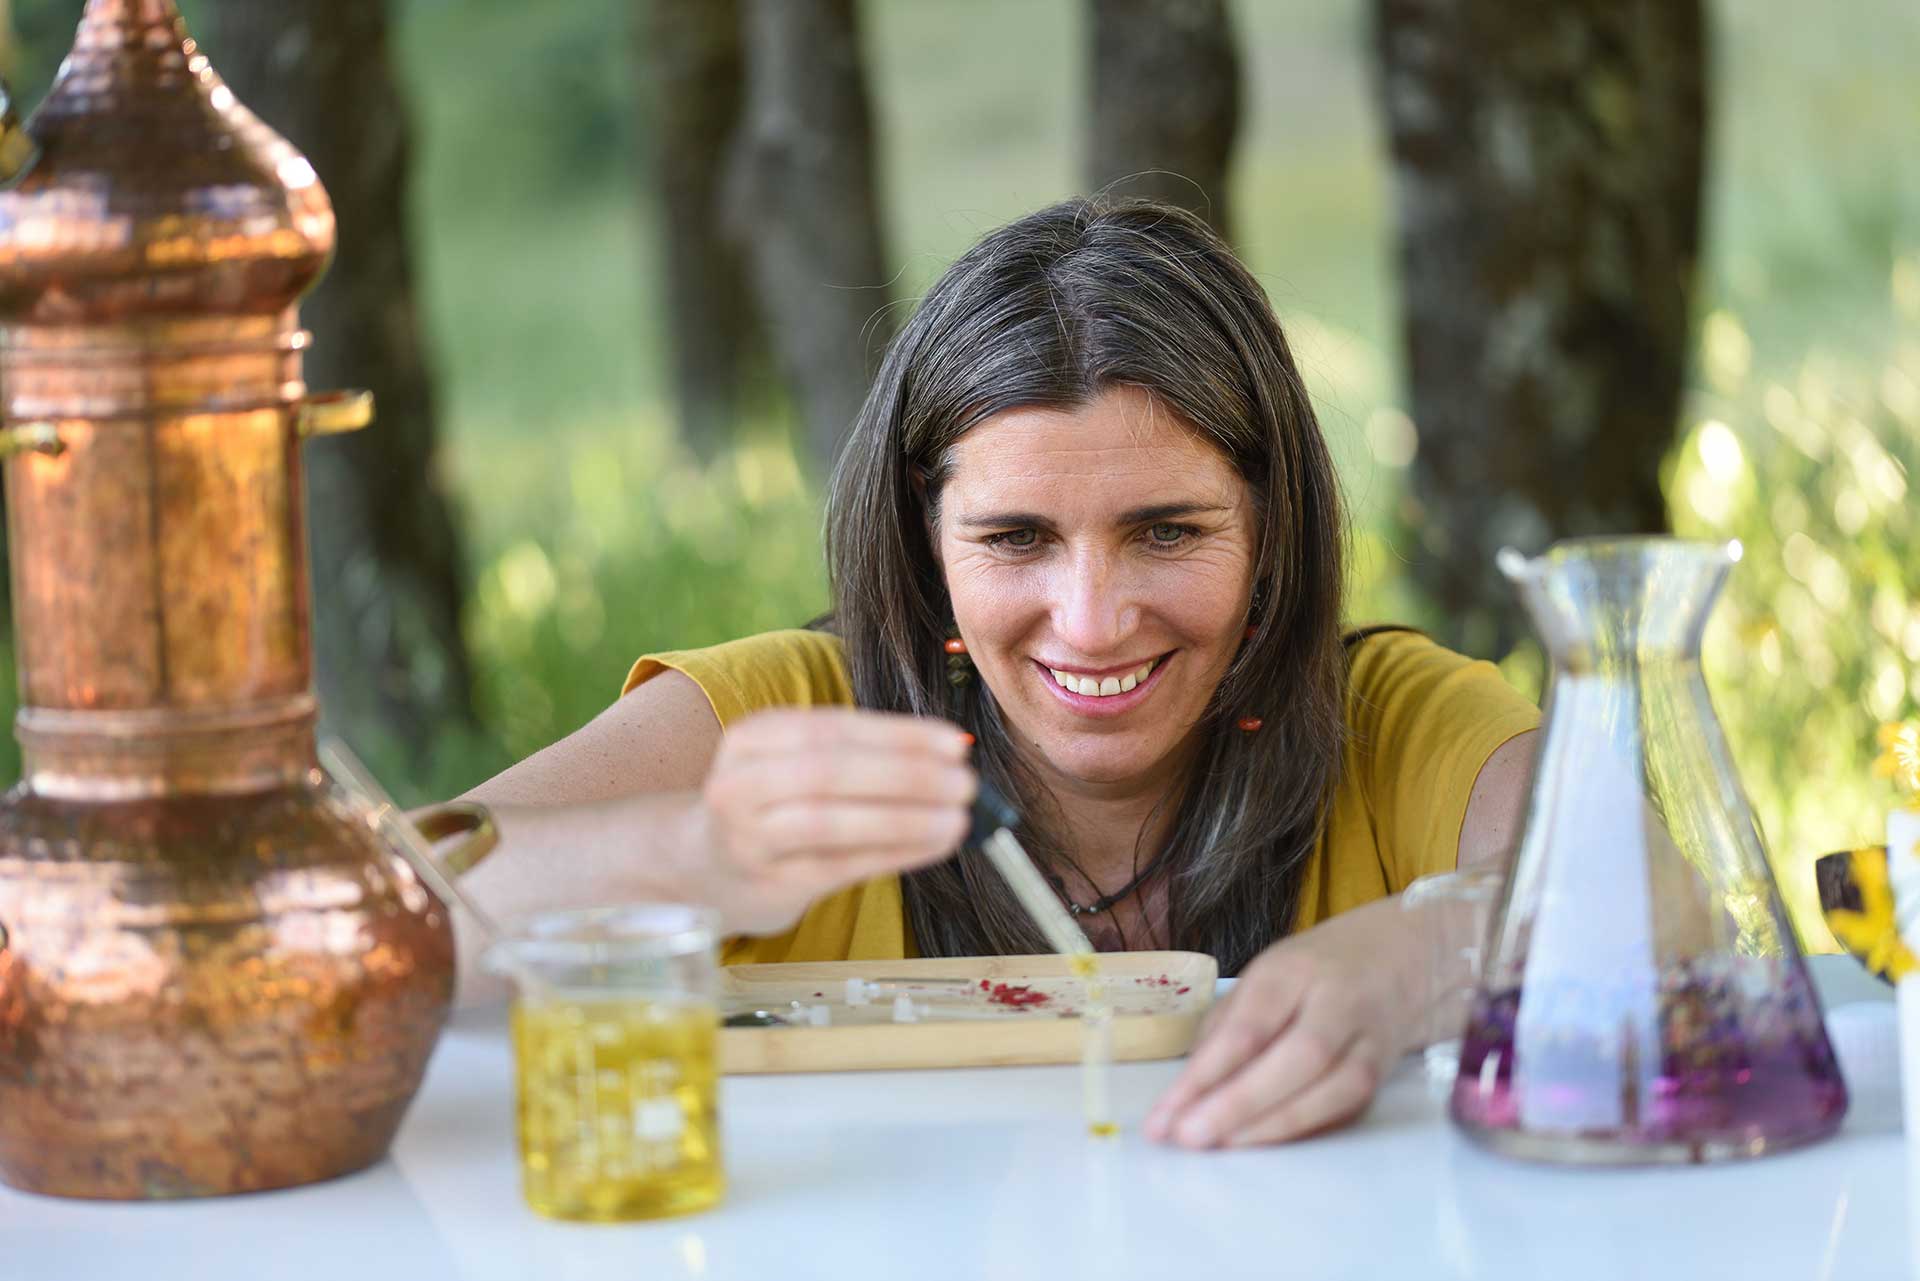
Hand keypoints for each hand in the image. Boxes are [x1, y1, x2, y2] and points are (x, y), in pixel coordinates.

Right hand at [695, 707, 975, 934]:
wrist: (705, 866)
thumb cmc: (774, 805)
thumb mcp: (795, 762)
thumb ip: (860, 753)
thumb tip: (949, 753)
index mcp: (755, 737)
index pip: (835, 728)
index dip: (899, 735)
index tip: (956, 743)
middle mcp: (741, 783)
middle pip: (829, 772)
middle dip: (906, 775)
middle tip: (965, 784)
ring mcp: (749, 836)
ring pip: (830, 822)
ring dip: (904, 819)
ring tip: (958, 819)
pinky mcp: (769, 882)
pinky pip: (840, 867)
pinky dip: (894, 854)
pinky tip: (932, 846)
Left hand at [1143, 905, 1412, 1147]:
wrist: (1394, 961)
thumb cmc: (1308, 975)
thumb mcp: (1259, 981)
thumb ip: (1222, 1030)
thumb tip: (1185, 1093)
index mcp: (1292, 970)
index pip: (1248, 1025)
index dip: (1205, 1074)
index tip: (1164, 1116)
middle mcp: (1338, 1000)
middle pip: (1298, 1057)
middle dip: (1239, 1104)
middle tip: (1190, 1137)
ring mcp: (1369, 1036)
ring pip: (1333, 1088)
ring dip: (1273, 1125)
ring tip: (1220, 1145)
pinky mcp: (1385, 1071)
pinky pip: (1346, 1108)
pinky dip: (1303, 1129)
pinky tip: (1264, 1142)